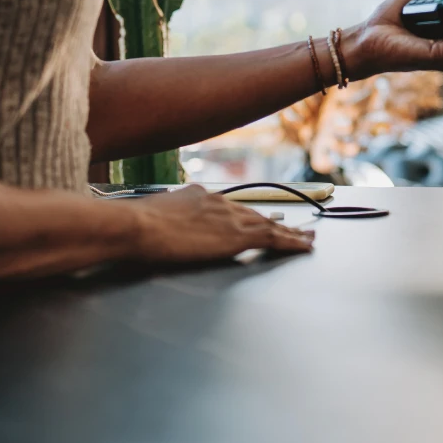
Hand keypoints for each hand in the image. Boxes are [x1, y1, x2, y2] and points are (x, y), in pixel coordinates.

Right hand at [130, 185, 314, 261]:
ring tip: (307, 239)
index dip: (249, 216)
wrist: (138, 224)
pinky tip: (302, 246)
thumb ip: (168, 217)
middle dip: (275, 222)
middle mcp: (219, 202)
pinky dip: (290, 241)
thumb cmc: (135, 224)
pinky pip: (272, 237)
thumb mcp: (154, 214)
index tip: (261, 219)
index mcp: (199, 195)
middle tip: (296, 228)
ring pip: (268, 224)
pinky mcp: (236, 236)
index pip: (231, 208)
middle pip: (254, 214)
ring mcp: (229, 217)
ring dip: (290, 233)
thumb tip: (163, 223)